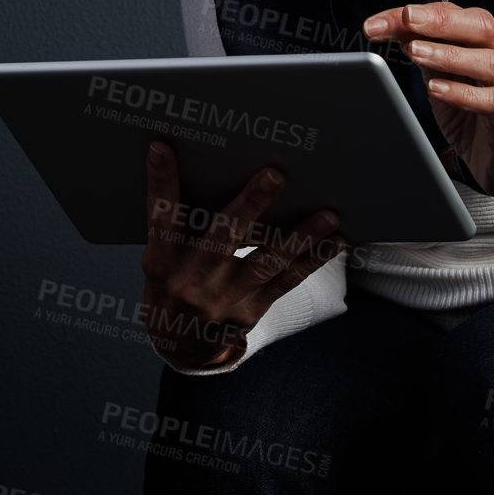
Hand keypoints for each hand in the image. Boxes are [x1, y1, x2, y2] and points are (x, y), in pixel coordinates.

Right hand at [141, 141, 344, 368]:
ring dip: (301, 236)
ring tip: (328, 214)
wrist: (179, 346)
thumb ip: (176, 222)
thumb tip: (201, 167)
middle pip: (222, 237)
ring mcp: (224, 299)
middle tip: (274, 175)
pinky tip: (333, 240)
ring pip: (266, 261)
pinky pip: (286, 281)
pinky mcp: (250, 311)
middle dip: (249, 205)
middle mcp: (192, 281)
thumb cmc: (170, 284)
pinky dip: (312, 260)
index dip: (161, 182)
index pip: (161, 217)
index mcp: (162, 262)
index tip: (162, 148)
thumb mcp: (160, 257)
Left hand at [364, 2, 493, 227]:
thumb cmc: (473, 112)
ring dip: (449, 54)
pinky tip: (435, 88)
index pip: (452, 16)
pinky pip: (492, 101)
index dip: (415, 16)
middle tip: (407, 18)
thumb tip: (391, 27)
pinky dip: (463, 93)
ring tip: (414, 52)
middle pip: (481, 27)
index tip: (378, 22)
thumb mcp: (441, 76)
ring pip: (489, 62)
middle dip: (441, 21)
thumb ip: (423, 52)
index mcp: (486, 42)